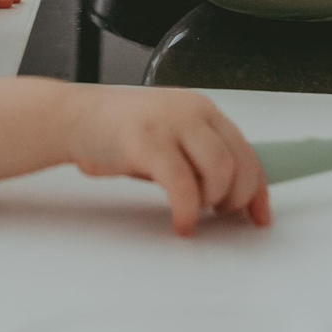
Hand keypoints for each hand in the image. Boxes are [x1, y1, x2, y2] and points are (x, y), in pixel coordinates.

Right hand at [62, 87, 272, 235]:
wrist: (73, 117)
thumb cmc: (118, 131)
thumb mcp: (169, 135)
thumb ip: (199, 156)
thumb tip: (231, 194)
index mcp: (202, 109)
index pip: (247, 150)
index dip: (258, 189)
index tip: (258, 215)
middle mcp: (192, 111)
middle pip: (239, 161)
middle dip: (237, 198)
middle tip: (220, 214)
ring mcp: (170, 123)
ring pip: (219, 171)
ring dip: (212, 201)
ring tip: (195, 210)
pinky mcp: (148, 141)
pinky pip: (182, 185)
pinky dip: (187, 210)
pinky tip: (181, 222)